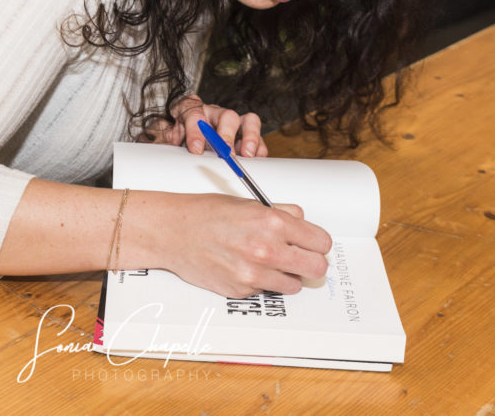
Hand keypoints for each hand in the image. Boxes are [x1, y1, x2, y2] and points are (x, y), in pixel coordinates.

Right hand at [134, 192, 331, 297]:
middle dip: (310, 263)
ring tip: (267, 262)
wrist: (173, 232)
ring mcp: (254, 274)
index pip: (321, 242)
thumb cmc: (206, 213)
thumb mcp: (248, 202)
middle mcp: (267, 249)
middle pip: (316, 269)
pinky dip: (260, 281)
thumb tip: (302, 223)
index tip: (312, 245)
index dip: (317, 243)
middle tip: (300, 259)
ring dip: (285, 275)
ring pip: (294, 285)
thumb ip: (280, 213)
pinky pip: (265, 290)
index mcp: (273, 222)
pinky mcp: (241, 290)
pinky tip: (243, 266)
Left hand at [154, 95, 267, 157]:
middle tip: (225, 153)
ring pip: (248, 121)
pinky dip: (258, 149)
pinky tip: (255, 160)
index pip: (192, 110)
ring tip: (247, 154)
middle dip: (226, 135)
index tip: (195, 148)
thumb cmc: (169, 141)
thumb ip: (162, 140)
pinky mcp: (243, 138)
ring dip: (250, 137)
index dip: (195, 129)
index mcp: (189, 109)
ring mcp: (230, 125)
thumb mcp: (159, 140)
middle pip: (225, 115)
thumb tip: (172, 144)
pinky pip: (257, 140)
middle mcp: (212, 113)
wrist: (175, 146)